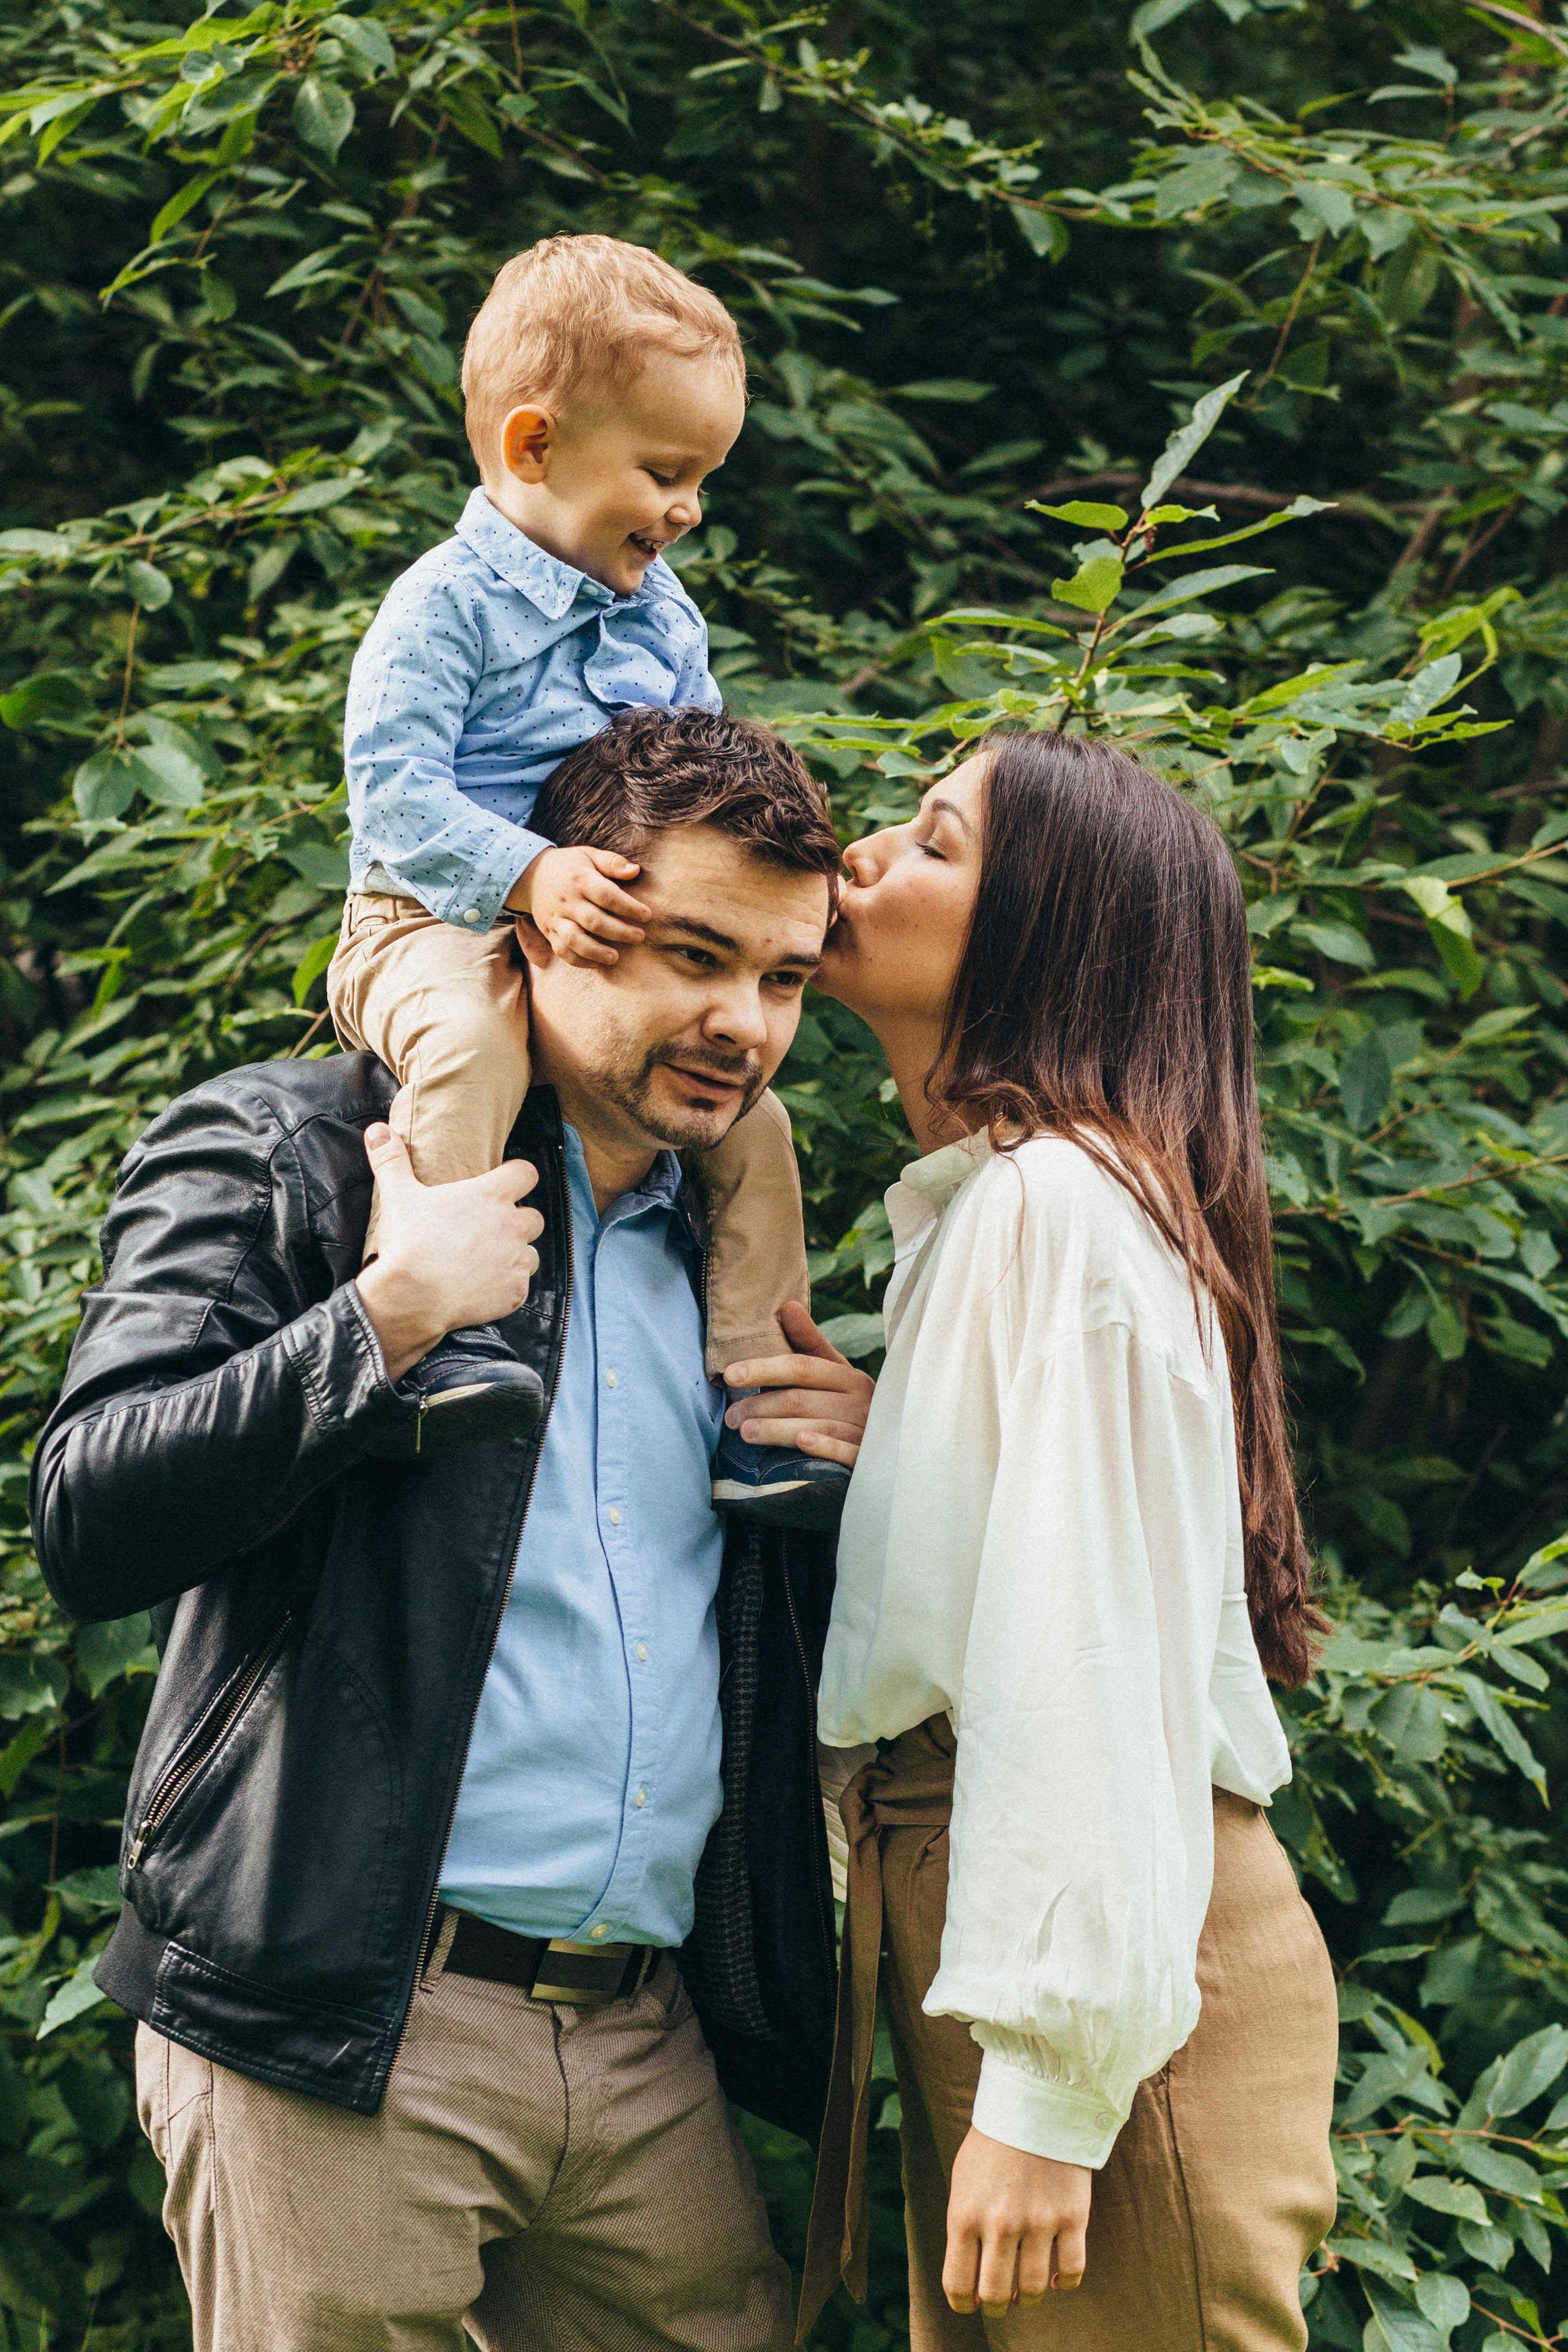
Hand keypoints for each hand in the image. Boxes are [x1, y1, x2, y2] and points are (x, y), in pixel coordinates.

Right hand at [354, 1124, 544, 1381]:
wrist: (411, 1298)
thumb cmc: (408, 1244)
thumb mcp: (398, 1196)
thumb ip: (392, 1160)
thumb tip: (378, 1130)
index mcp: (492, 1195)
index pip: (527, 1173)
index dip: (518, 1177)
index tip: (505, 1184)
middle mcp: (512, 1226)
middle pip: (534, 1217)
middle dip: (517, 1222)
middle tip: (490, 1231)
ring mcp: (517, 1260)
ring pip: (531, 1254)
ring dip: (515, 1256)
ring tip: (486, 1263)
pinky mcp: (516, 1292)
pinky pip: (521, 1286)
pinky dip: (507, 1288)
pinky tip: (483, 1289)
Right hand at [507, 845, 650, 968]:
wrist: (530, 874)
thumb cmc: (569, 866)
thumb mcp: (589, 854)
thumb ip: (612, 862)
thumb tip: (635, 871)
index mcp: (580, 879)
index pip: (606, 895)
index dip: (628, 906)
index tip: (647, 915)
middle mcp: (567, 901)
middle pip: (594, 921)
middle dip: (619, 932)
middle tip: (639, 937)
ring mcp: (557, 918)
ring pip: (575, 939)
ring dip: (596, 951)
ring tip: (615, 958)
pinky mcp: (550, 931)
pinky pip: (562, 950)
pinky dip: (578, 961)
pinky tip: (597, 963)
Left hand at [723, 1300, 873, 1468]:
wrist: (898, 1448)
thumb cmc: (853, 1407)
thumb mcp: (835, 1374)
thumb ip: (810, 1343)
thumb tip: (788, 1305)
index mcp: (849, 1377)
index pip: (801, 1367)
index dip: (764, 1369)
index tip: (730, 1374)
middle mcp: (859, 1401)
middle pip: (802, 1399)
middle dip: (760, 1406)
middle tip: (730, 1417)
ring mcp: (866, 1431)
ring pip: (817, 1425)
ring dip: (778, 1429)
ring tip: (745, 1433)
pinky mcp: (869, 1459)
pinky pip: (846, 1450)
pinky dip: (824, 1446)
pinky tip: (801, 1444)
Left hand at [944, 2129, 1090, 2315]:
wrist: (1036, 2102)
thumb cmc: (993, 2143)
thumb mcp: (963, 2181)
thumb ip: (964, 2225)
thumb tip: (970, 2272)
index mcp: (965, 2215)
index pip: (958, 2284)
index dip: (964, 2304)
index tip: (970, 2304)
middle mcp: (1000, 2224)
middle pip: (996, 2296)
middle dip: (997, 2307)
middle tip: (1001, 2302)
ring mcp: (1039, 2222)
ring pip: (1034, 2289)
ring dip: (1030, 2298)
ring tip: (1028, 2291)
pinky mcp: (1073, 2217)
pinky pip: (1073, 2271)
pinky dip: (1065, 2284)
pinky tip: (1058, 2278)